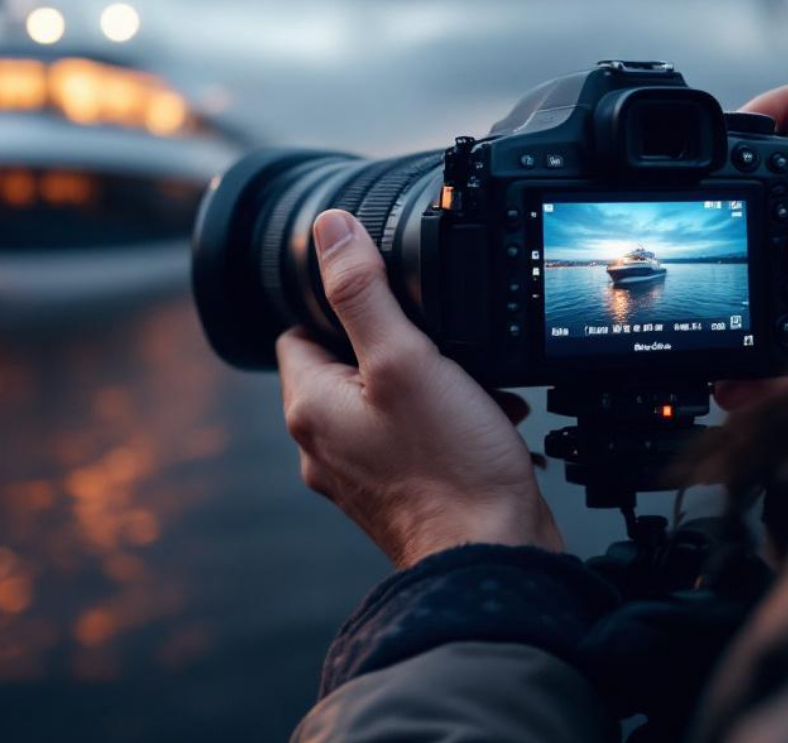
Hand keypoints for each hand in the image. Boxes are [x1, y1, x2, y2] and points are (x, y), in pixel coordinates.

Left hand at [276, 210, 562, 567]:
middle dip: (397, 346)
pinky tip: (488, 420)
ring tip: (471, 388)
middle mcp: (323, 446)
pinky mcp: (401, 494)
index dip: (337, 307)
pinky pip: (414, 439)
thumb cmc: (450, 467)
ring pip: (386, 402)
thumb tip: (330, 230)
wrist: (491, 558)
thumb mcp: (405, 359)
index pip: (296, 333)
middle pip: (345, 366)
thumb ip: (362, 292)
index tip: (385, 303)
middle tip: (440, 348)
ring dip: (430, 384)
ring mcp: (361, 475)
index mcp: (310, 408)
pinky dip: (447, 421)